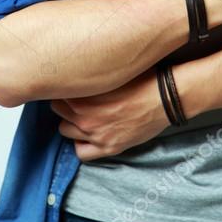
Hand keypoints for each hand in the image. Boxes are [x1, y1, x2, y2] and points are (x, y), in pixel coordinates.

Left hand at [49, 66, 168, 161]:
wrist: (164, 97)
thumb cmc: (141, 78)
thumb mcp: (111, 70)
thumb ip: (90, 73)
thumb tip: (76, 68)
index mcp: (83, 93)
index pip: (56, 90)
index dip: (64, 86)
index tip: (70, 85)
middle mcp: (84, 115)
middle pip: (57, 109)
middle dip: (65, 103)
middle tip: (76, 98)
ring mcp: (95, 133)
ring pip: (64, 130)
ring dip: (72, 122)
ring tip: (83, 115)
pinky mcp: (108, 147)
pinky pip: (81, 152)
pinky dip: (81, 145)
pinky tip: (88, 135)